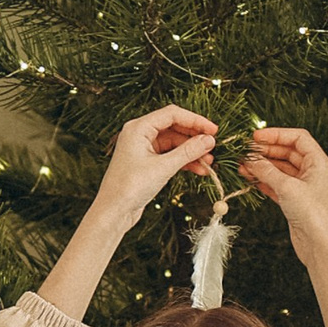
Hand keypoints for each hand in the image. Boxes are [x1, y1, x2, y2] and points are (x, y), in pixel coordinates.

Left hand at [96, 105, 219, 217]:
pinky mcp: (147, 162)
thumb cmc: (130, 187)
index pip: (172, 114)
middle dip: (194, 138)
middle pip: (174, 127)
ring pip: (174, 143)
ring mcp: (143, 148)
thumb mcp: (163, 167)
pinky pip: (170, 156)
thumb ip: (188, 152)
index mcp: (138, 128)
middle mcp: (140, 134)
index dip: (195, 120)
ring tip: (208, 163)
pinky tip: (199, 170)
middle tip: (213, 146)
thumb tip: (209, 140)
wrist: (114, 211)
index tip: (214, 130)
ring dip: (191, 152)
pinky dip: (184, 161)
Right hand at [239, 125, 327, 251]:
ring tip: (242, 166)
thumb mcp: (287, 187)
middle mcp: (312, 171)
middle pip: (287, 152)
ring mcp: (303, 186)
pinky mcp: (295, 200)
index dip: (276, 135)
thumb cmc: (312, 214)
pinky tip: (249, 178)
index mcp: (318, 162)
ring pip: (279, 169)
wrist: (320, 246)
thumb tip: (249, 159)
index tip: (256, 137)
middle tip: (245, 152)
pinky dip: (263, 180)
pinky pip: (276, 184)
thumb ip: (266, 170)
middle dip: (265, 151)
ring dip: (261, 167)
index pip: (298, 138)